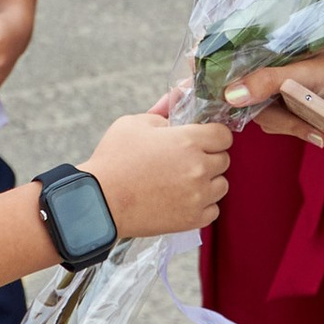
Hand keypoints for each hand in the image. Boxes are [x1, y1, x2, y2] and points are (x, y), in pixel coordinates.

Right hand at [87, 105, 231, 238]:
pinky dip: (202, 205)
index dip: (212, 135)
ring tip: (183, 181)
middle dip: (208, 157)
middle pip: (224, 159)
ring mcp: (198, 196)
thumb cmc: (113, 159)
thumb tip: (177, 104)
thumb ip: (162, 113)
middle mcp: (199, 168)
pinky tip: (182, 199)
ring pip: (221, 185)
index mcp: (189, 140)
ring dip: (208, 182)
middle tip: (186, 160)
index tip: (201, 139)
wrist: (99, 201)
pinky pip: (213, 210)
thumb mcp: (134, 123)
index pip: (224, 135)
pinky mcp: (192, 219)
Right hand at [226, 35, 323, 140]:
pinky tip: (322, 136)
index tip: (242, 110)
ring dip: (293, 129)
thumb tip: (229, 95)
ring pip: (271, 120)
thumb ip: (268, 82)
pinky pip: (288, 127)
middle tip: (307, 127)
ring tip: (320, 134)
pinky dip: (302, 133)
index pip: (239, 76)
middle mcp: (275, 75)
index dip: (234, 95)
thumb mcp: (306, 74)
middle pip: (255, 106)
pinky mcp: (300, 112)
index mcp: (272, 58)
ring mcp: (287, 95)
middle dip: (280, 121)